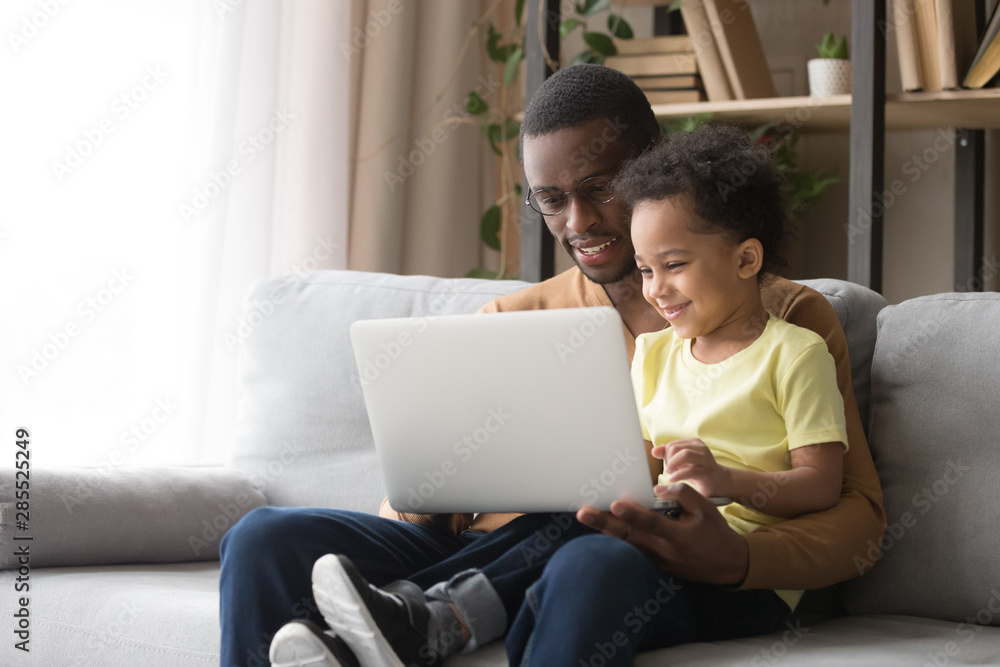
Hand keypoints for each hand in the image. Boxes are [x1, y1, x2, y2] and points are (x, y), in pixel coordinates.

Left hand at [576, 483, 748, 584]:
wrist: (726, 564)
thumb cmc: (715, 532)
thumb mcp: (706, 509)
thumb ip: (683, 494)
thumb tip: (658, 490)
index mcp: (678, 537)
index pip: (651, 523)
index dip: (633, 514)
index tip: (615, 505)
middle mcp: (663, 551)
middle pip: (629, 536)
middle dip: (604, 523)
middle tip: (583, 513)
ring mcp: (657, 560)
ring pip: (626, 542)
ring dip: (605, 529)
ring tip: (585, 515)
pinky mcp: (654, 563)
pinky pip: (633, 547)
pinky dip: (617, 536)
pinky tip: (602, 523)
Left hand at [656, 438, 729, 497]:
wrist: (720, 483)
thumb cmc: (699, 471)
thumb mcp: (682, 462)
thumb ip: (668, 455)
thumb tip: (654, 451)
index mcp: (694, 443)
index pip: (672, 444)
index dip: (666, 456)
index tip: (669, 466)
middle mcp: (700, 448)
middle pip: (675, 448)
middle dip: (668, 460)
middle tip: (670, 471)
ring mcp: (705, 459)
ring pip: (684, 454)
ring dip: (673, 465)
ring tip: (671, 474)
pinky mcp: (707, 472)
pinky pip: (690, 470)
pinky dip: (678, 475)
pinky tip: (673, 479)